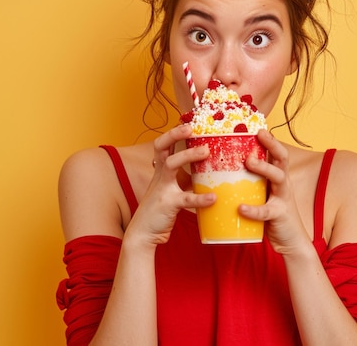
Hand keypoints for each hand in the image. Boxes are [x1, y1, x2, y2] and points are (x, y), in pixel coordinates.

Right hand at [124, 124, 214, 247]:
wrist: (142, 234)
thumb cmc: (161, 210)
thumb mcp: (173, 190)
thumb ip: (187, 180)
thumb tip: (210, 172)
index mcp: (161, 170)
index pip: (164, 144)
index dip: (174, 132)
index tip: (189, 122)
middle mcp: (160, 175)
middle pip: (161, 146)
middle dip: (174, 134)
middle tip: (192, 128)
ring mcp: (162, 188)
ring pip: (171, 164)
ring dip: (188, 155)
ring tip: (207, 152)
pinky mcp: (168, 204)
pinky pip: (185, 199)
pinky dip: (200, 198)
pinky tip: (213, 197)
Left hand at [239, 129, 309, 254]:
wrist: (289, 242)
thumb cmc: (270, 214)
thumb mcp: (261, 194)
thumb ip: (247, 182)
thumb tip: (219, 170)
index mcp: (278, 176)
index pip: (276, 152)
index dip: (269, 138)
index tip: (257, 126)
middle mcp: (283, 183)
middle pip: (283, 157)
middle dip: (272, 144)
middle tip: (258, 135)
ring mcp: (283, 198)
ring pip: (279, 177)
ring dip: (264, 168)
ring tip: (248, 162)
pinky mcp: (280, 215)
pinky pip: (266, 211)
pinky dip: (253, 209)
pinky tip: (241, 208)